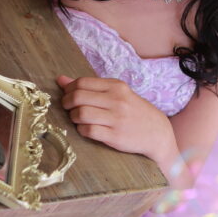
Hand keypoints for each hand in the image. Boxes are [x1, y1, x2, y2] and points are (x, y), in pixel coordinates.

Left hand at [56, 74, 178, 165]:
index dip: (69, 89)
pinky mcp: (115, 136)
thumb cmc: (133, 111)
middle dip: (67, 103)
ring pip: (81, 114)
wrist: (157, 132)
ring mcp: (116, 119)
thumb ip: (90, 87)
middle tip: (69, 108)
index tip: (68, 95)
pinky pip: (88, 131)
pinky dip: (81, 130)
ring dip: (73, 117)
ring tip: (77, 119)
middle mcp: (116, 100)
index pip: (82, 82)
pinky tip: (86, 129)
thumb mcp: (117, 93)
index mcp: (116, 86)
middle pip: (78, 97)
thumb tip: (61, 80)